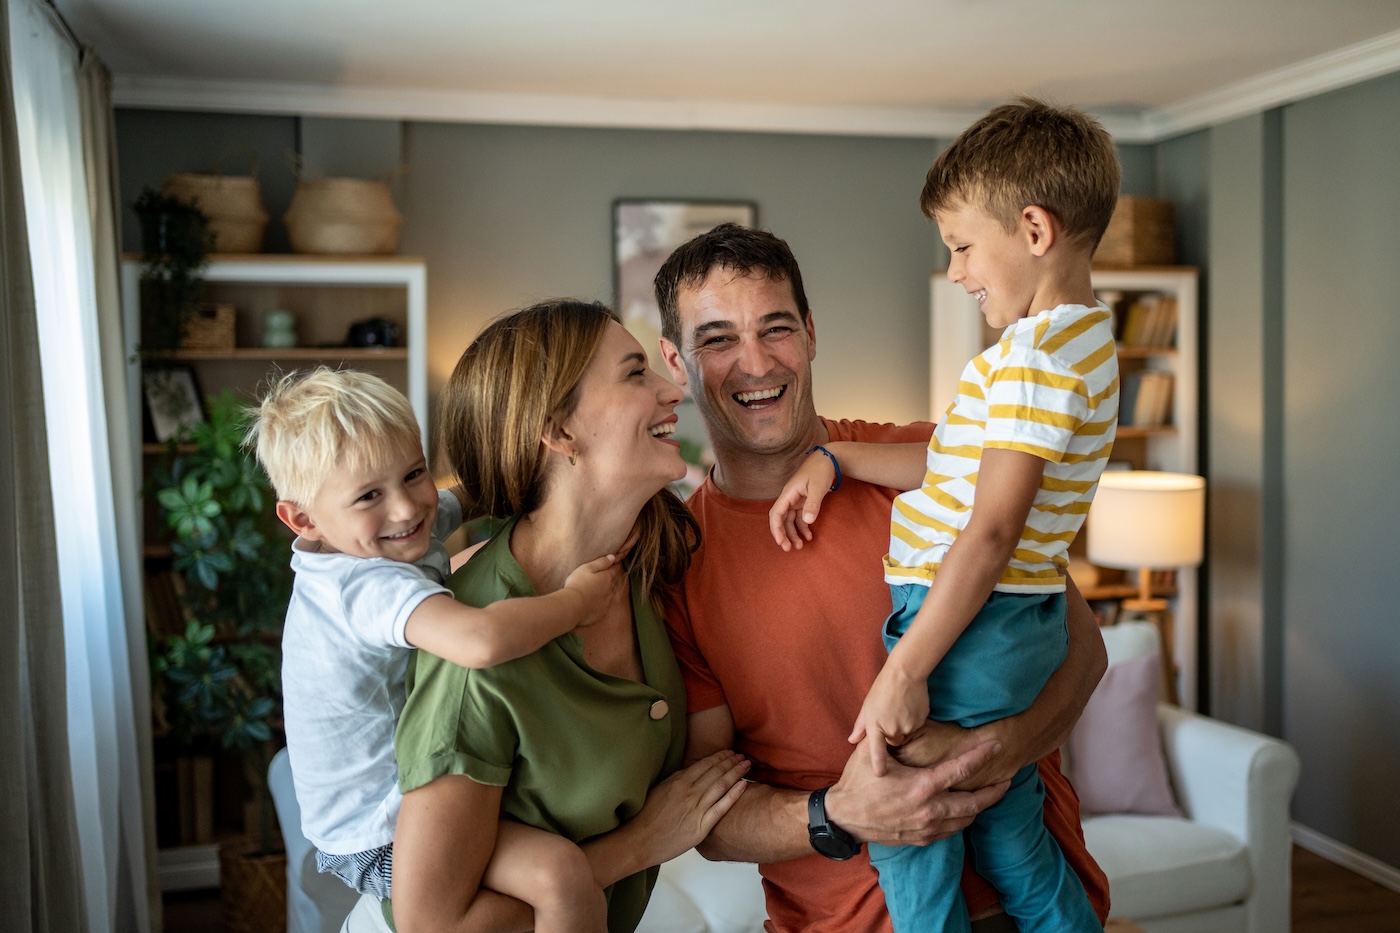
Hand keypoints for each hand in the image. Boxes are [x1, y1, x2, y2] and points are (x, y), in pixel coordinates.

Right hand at [561, 531, 637, 628]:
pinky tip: (595, 601)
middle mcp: (610, 590)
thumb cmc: (578, 584)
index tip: (612, 563)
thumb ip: (601, 562)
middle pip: (613, 581)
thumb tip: (613, 557)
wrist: (572, 606)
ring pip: (610, 594)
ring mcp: (606, 602)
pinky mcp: (601, 612)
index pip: (614, 569)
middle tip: (604, 575)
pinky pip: (604, 605)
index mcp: (607, 577)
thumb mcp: (587, 568)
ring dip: (607, 590)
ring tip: (599, 588)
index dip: (613, 565)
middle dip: (610, 578)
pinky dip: (602, 601)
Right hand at [626, 750, 749, 867]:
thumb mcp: (659, 789)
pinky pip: (721, 807)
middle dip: (731, 762)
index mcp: (678, 781)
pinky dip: (734, 795)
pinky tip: (744, 785)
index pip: (705, 764)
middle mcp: (689, 792)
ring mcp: (696, 809)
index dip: (719, 757)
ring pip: (721, 786)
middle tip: (743, 755)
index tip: (729, 752)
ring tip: (747, 765)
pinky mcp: (701, 826)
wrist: (639, 840)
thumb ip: (676, 780)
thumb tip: (690, 772)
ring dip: (736, 773)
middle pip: (716, 772)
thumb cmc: (645, 816)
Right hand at [768, 453, 836, 550]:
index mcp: (788, 493)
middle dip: (783, 534)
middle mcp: (789, 498)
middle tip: (789, 549)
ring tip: (800, 546)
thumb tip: (807, 520)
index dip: (776, 529)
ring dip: (793, 533)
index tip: (781, 542)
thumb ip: (812, 504)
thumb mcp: (817, 487)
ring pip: (790, 520)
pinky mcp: (803, 501)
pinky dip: (803, 527)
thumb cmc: (821, 470)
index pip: (776, 513)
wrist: (829, 459)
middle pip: (781, 519)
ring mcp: (796, 500)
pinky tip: (809, 536)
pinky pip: (799, 517)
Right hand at [825, 733, 1007, 847]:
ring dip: (980, 807)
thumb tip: (903, 717)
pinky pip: (951, 831)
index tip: (997, 746)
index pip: (960, 769)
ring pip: (965, 819)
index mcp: (921, 786)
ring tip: (990, 795)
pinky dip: (962, 820)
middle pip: (974, 803)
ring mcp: (926, 827)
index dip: (982, 756)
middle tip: (1007, 780)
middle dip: (994, 791)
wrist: (844, 818)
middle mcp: (929, 809)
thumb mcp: (873, 754)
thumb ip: (891, 737)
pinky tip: (965, 811)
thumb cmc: (857, 782)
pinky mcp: (920, 839)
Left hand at [849, 663, 929, 776]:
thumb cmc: (883, 688)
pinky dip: (913, 721)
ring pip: (905, 735)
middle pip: (893, 741)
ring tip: (900, 708)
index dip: (878, 765)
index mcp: (876, 726)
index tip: (880, 775)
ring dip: (903, 727)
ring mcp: (908, 727)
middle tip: (890, 715)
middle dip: (891, 734)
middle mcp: (893, 730)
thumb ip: (860, 727)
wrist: (905, 673)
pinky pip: (916, 727)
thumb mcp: (867, 707)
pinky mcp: (922, 722)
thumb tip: (851, 741)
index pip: (877, 752)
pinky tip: (909, 707)